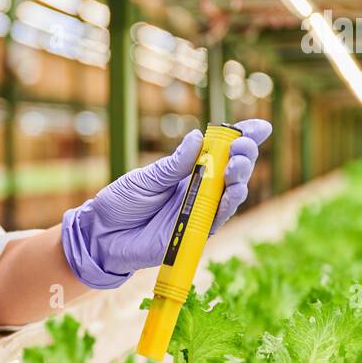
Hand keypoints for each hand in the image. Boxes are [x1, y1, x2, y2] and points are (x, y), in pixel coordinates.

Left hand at [60, 119, 271, 288]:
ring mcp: (198, 211)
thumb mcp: (146, 178)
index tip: (260, 127)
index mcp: (187, 170)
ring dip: (239, 178)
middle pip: (233, 170)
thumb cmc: (121, 203)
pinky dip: (228, 204)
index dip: (242, 138)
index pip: (220, 151)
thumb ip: (173, 164)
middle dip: (244, 155)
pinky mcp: (195, 233)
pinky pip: (218, 218)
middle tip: (242, 147)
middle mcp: (198, 189)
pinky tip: (233, 190)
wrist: (101, 235)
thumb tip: (197, 137)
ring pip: (231, 194)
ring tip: (237, 166)